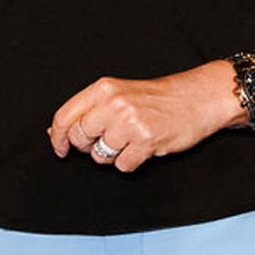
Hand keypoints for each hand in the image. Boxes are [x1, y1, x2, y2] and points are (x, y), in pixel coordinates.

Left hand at [48, 61, 239, 172]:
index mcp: (105, 88)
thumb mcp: (121, 92)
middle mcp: (114, 103)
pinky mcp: (145, 141)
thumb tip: (55, 131)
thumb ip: (91, 109)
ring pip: (100, 156)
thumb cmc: (160, 96)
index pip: (65, 116)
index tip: (60, 149)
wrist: (199, 96)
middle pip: (79, 138)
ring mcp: (130, 122)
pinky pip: (122, 166)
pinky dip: (132, 161)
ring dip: (114, 154)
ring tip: (133, 139)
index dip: (57, 137)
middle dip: (90, 146)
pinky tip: (145, 146)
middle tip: (111, 138)